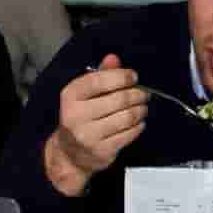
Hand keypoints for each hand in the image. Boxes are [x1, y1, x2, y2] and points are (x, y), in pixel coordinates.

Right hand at [44, 53, 147, 196]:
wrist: (69, 154)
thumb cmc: (80, 117)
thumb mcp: (84, 94)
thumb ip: (99, 75)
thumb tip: (113, 58)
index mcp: (70, 96)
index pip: (99, 80)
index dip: (122, 77)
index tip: (133, 77)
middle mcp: (76, 116)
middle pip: (119, 99)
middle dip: (137, 95)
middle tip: (143, 94)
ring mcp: (88, 136)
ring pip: (126, 117)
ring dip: (140, 110)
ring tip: (142, 108)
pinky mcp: (101, 151)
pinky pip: (128, 134)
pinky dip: (138, 126)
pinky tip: (138, 122)